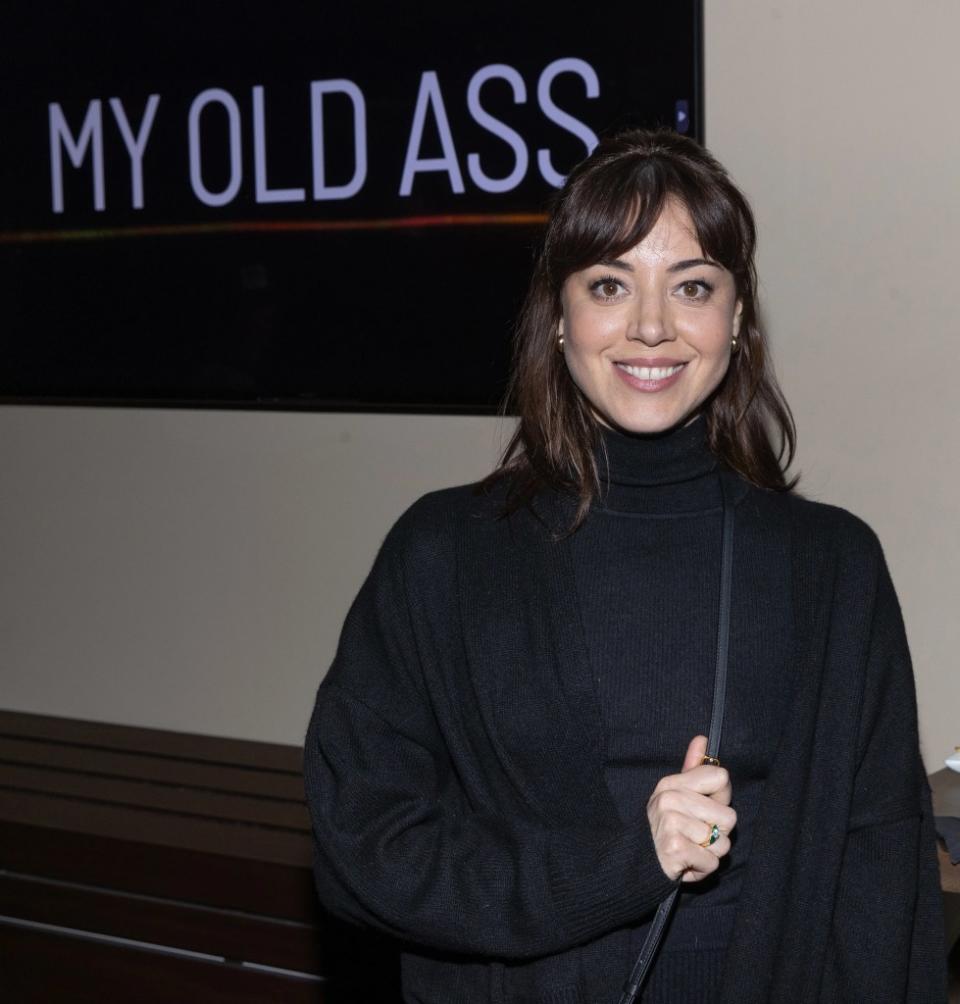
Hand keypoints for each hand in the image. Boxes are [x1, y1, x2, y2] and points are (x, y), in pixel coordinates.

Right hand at [646, 735, 736, 882]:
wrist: (637, 863)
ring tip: (690, 849)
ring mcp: (671, 822)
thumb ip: (693, 768)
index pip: (721, 777)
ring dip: (710, 853)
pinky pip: (712, 862)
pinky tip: (686, 862)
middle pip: (729, 816)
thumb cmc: (666, 828)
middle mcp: (670, 798)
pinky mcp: (675, 848)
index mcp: (672, 783)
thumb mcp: (676, 795)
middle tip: (694, 835)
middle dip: (717, 833)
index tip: (705, 808)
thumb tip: (703, 738)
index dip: (721, 798)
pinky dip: (703, 869)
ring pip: (723, 843)